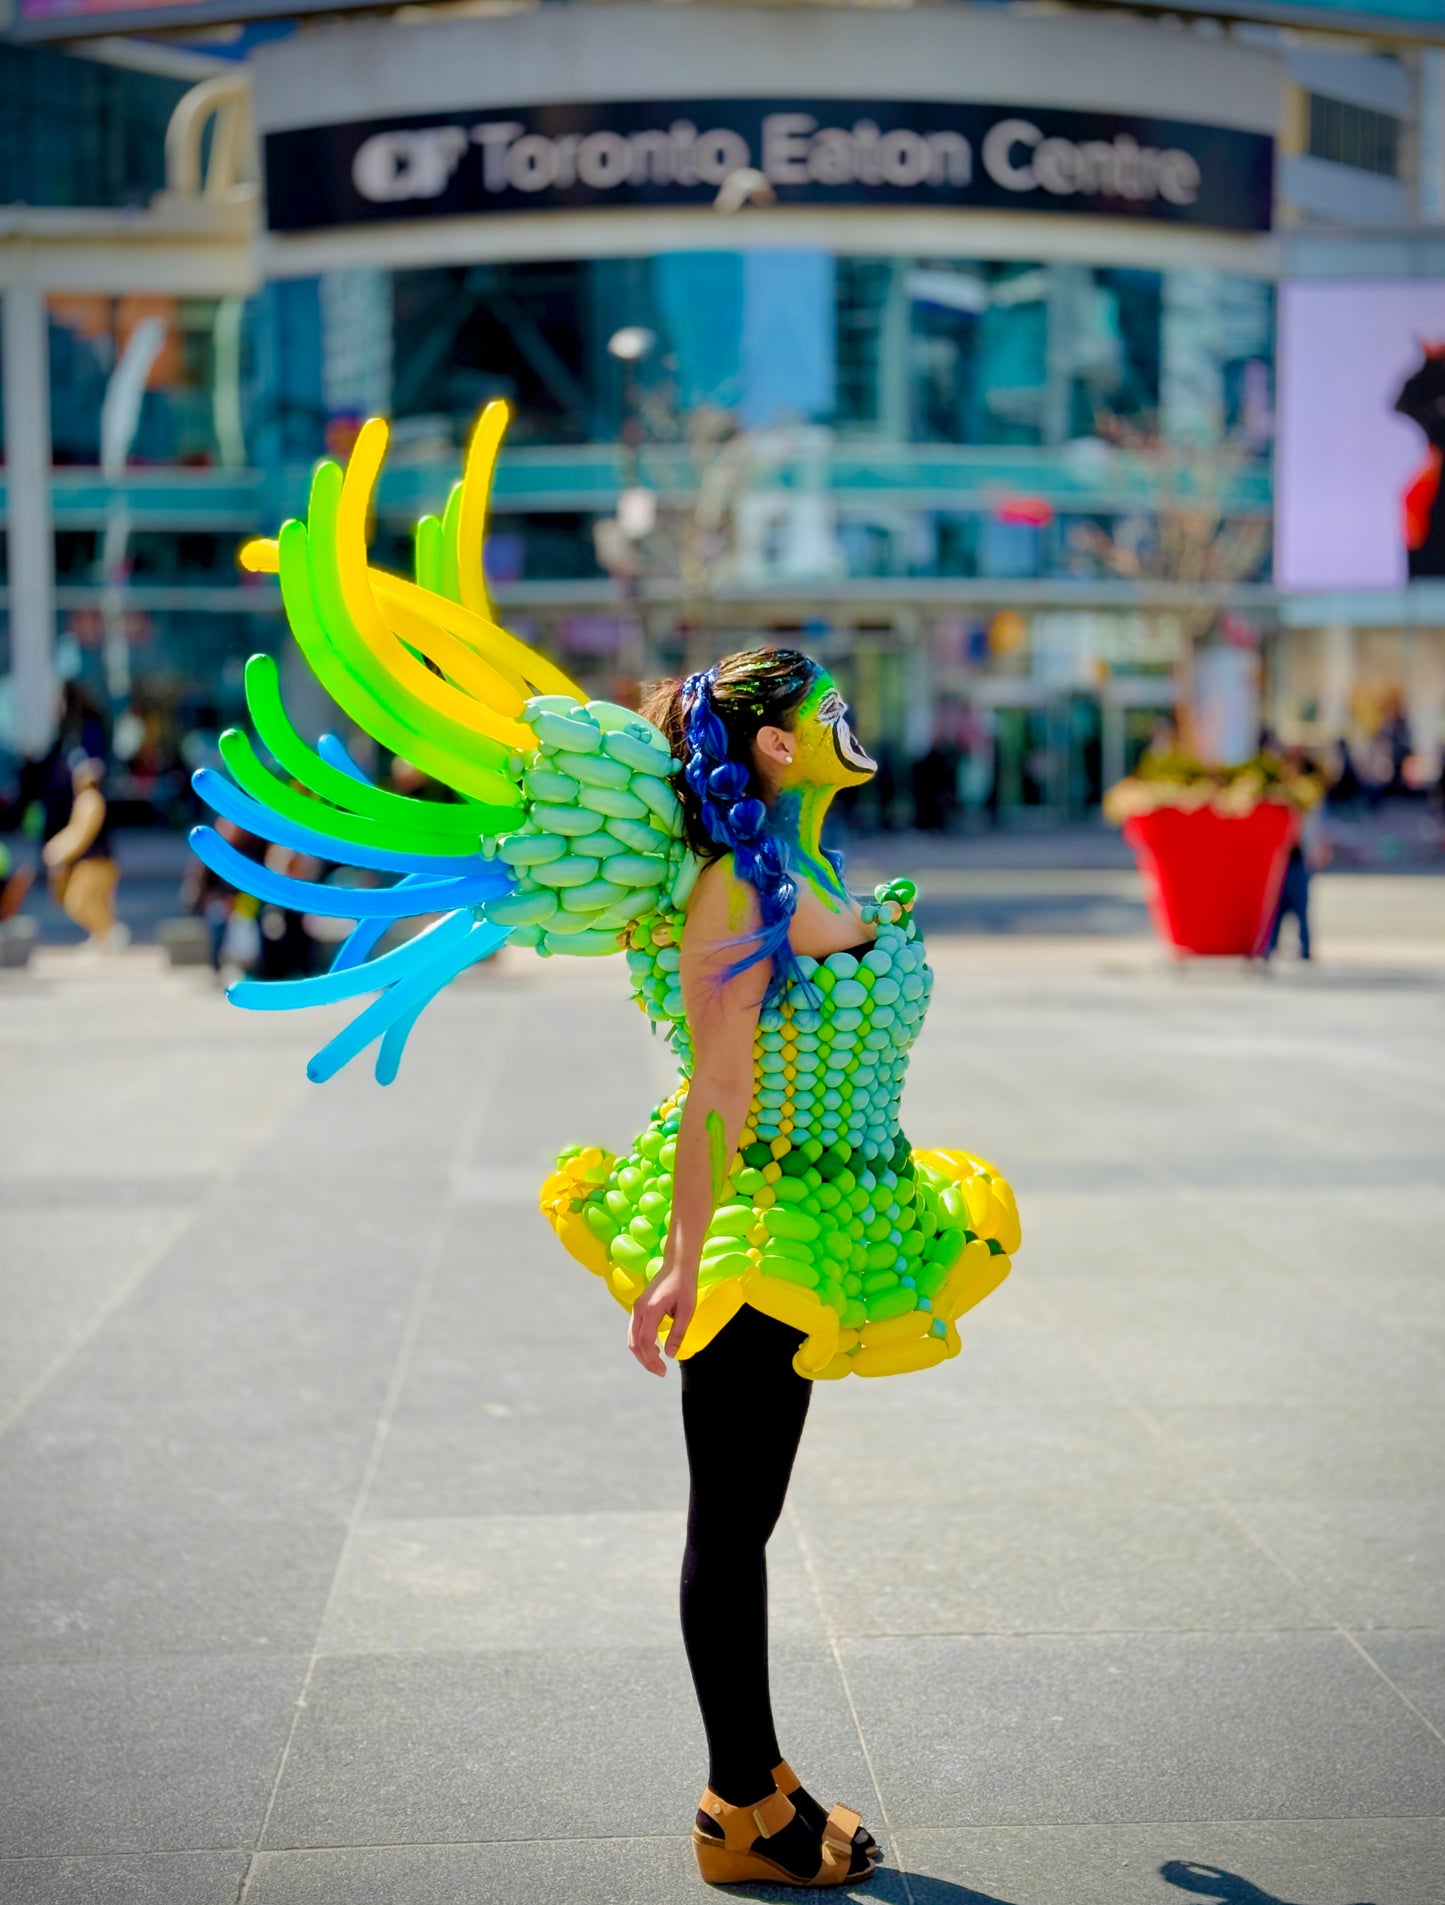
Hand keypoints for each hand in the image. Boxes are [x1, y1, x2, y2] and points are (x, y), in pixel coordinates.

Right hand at [627, 1261, 696, 1376]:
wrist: (678, 1264)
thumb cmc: (685, 1285)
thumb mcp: (686, 1311)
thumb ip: (677, 1333)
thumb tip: (670, 1354)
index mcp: (650, 1310)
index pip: (644, 1343)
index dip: (651, 1360)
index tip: (663, 1371)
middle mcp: (638, 1310)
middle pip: (634, 1343)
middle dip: (645, 1360)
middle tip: (660, 1372)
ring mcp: (636, 1307)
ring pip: (632, 1338)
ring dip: (642, 1353)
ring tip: (657, 1364)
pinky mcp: (639, 1307)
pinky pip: (635, 1330)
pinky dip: (641, 1344)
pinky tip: (653, 1349)